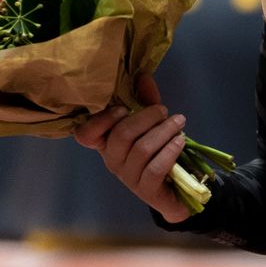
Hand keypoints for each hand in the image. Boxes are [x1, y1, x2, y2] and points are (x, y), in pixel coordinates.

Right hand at [74, 102, 188, 221]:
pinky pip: (155, 168)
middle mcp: (112, 160)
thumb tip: (143, 75)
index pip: (85, 134)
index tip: (122, 108)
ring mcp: (128, 178)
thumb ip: (146, 100)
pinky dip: (169, 151)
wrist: (177, 187)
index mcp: (107, 143)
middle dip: (146, 117)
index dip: (100, 120)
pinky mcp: (146, 191)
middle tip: (164, 111)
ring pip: (141, 149)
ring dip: (164, 131)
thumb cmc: (159, 150)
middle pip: (121, 135)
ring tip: (179, 123)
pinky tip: (180, 141)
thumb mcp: (152, 123)